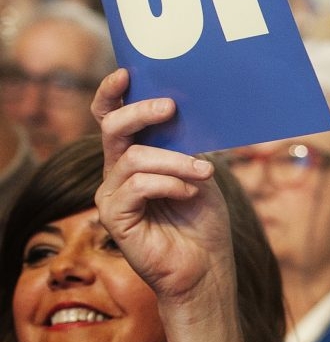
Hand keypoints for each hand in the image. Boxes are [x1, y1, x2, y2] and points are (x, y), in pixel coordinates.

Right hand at [92, 68, 234, 303]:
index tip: (127, 73)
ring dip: (175, 161)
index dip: (113, 94)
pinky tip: (190, 194)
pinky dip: (169, 184)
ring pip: (134, 158)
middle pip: (112, 129)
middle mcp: (117, 173)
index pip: (112, 119)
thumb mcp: (200, 172)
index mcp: (137, 157)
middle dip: (140, 112)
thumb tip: (189, 109)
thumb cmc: (204, 221)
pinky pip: (137, 186)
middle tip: (171, 107)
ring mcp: (113, 195)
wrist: (206, 268)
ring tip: (204, 173)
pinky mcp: (115, 218)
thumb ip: (187, 145)